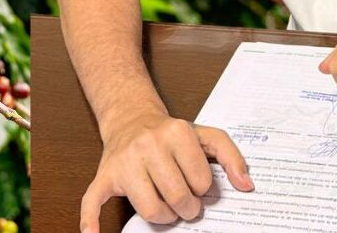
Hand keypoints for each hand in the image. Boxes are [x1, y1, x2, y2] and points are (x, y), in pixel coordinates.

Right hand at [79, 112, 253, 232]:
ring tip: (164, 206)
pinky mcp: (105, 174)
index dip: (202, 188)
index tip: (196, 182)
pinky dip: (91, 220)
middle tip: (184, 201)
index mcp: (176, 132)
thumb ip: (231, 155)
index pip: (201, 181)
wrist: (130, 117)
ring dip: (161, 216)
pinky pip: (93, 199)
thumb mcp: (205, 134)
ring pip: (148, 208)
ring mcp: (124, 160)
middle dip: (186, 207)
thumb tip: (245, 185)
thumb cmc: (170, 133)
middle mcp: (148, 143)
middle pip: (176, 197)